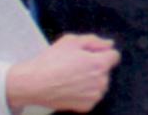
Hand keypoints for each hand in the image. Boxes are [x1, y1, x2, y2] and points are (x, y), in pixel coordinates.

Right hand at [6, 33, 120, 112]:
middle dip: (96, 66)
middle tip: (77, 65)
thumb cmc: (51, 61)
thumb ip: (95, 41)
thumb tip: (109, 44)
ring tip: (72, 76)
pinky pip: (92, 96)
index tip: (90, 54)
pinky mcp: (86, 107)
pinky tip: (71, 87)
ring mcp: (94, 96)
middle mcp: (100, 82)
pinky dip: (85, 92)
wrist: (33, 84)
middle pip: (106, 70)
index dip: (102, 53)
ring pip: (100, 84)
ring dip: (92, 80)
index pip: (114, 56)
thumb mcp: (72, 41)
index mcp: (99, 64)